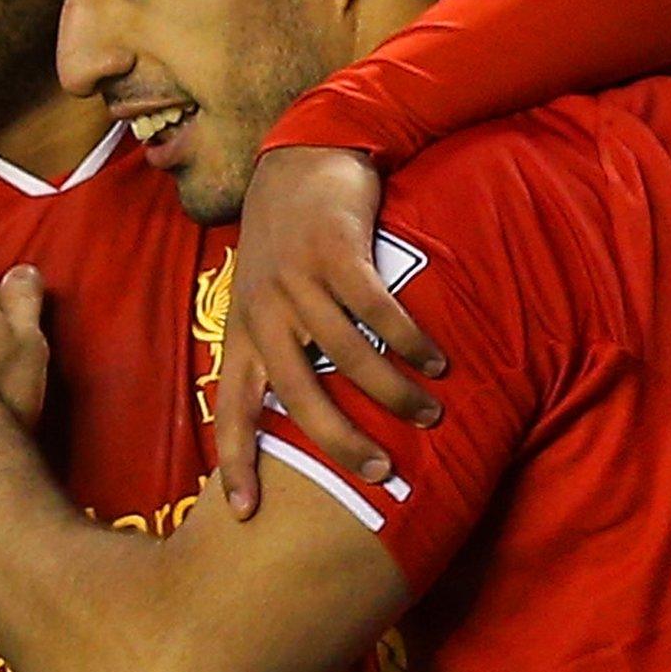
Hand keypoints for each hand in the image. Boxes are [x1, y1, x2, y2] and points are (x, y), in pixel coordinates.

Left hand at [217, 147, 445, 519]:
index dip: (235, 461)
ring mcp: (298, 280)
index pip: (233, 407)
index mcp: (244, 330)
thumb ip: (278, 347)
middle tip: (380, 473)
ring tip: (429, 415)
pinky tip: (437, 359)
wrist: (299, 156)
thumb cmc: (285, 238)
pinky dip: (408, 339)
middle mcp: (264, 310)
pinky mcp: (335, 251)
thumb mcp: (261, 294)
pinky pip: (375, 308)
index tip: (245, 515)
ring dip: (391, 391)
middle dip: (338, 441)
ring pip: (345, 354)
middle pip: (297, 393)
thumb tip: (305, 415)